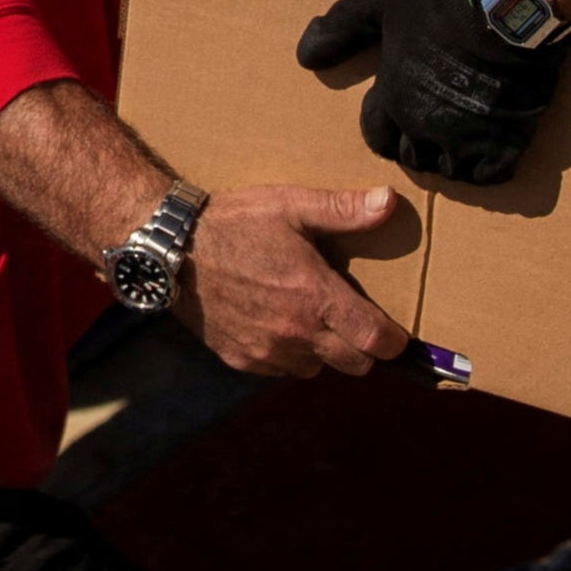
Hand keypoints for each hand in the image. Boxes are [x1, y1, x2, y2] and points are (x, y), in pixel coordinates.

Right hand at [188, 184, 405, 377]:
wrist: (173, 250)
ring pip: (316, 369)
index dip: (394, 342)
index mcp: (316, 297)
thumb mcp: (292, 206)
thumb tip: (389, 201)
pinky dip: (286, 354)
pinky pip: (280, 369)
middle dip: (363, 348)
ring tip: (310, 320)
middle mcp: (296, 333)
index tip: (397, 335)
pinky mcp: (242, 359)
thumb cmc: (236, 223)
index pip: (375, 340)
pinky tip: (276, 324)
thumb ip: (344, 209)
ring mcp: (267, 351)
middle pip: (355, 365)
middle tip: (355, 324)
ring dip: (322, 352)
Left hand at [294, 0, 565, 185]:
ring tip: (463, 135)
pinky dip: (488, 166)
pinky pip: (491, 176)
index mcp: (394, 99)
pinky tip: (491, 145)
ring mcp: (468, 139)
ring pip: (451, 170)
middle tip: (434, 122)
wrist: (509, 3)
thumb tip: (304, 58)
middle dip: (418, 144)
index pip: (377, 138)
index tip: (401, 110)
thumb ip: (340, 30)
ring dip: (453, 158)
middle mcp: (427, 128)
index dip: (387, 127)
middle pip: (413, 158)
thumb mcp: (378, 3)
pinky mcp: (507, 141)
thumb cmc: (441, 1)